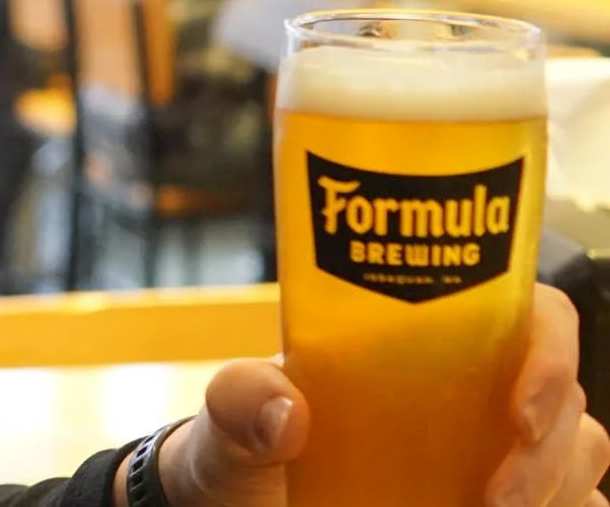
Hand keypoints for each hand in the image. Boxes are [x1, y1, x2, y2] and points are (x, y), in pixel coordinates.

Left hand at [120, 284, 607, 505]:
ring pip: (581, 453)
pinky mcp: (498, 499)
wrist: (238, 503)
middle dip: (552, 446)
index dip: (549, 351)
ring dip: (558, 484)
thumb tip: (288, 409)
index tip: (516, 412)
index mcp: (421, 344)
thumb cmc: (243, 452)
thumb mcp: (226, 422)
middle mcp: (470, 390)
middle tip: (494, 498)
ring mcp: (491, 451)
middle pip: (566, 396)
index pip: (528, 314)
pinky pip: (574, 501)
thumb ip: (238, 402)